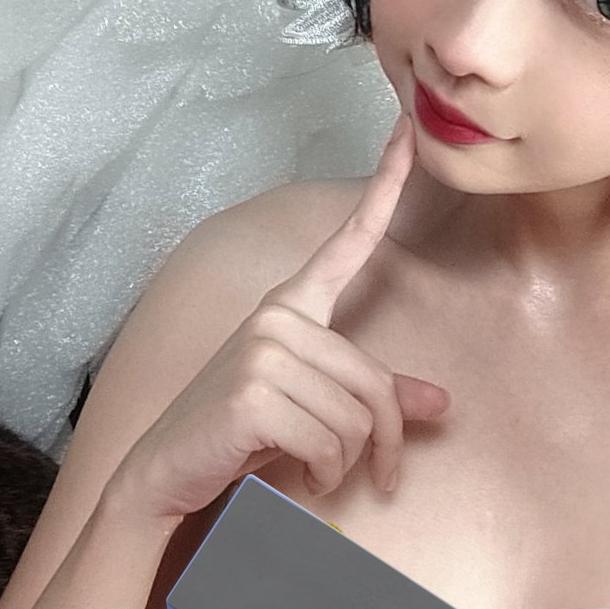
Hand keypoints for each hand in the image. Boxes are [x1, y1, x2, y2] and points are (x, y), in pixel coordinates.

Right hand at [112, 111, 449, 521]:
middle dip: (381, 444)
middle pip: (375, 385)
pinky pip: (330, 444)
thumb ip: (375, 398)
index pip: (348, 241)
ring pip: (356, 420)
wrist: (167, 469)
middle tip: (374, 477)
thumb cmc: (242, 433)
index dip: (384, 185)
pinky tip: (297, 476)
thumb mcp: (313, 407)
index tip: (407, 131)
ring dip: (346, 465)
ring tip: (315, 472)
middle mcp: (277, 315)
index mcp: (292, 306)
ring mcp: (262, 349)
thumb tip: (443, 404)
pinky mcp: (253, 392)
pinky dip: (325, 476)